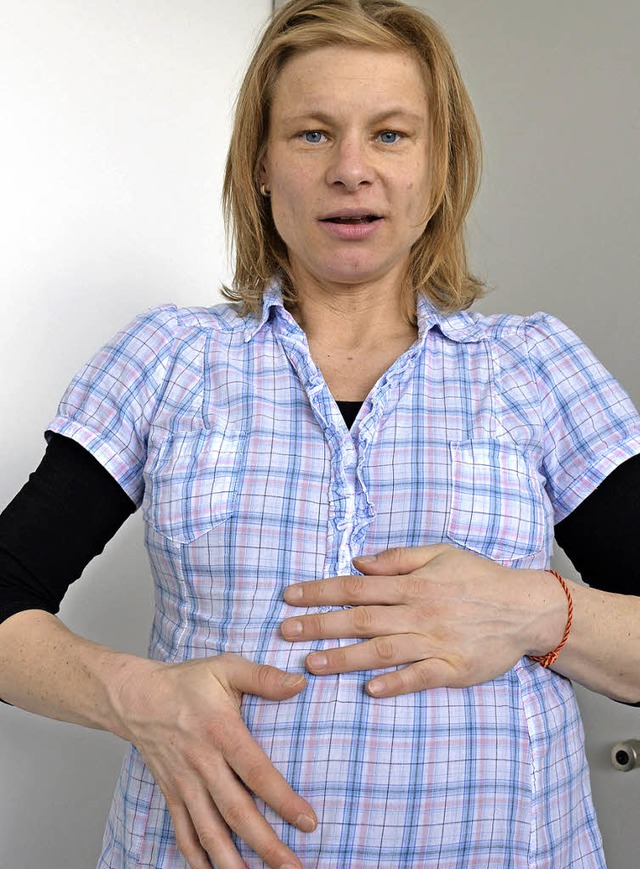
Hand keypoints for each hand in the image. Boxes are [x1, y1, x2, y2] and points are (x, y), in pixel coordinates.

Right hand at [114, 653, 315, 868]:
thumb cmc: (187, 681)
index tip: (307, 822)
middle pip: (236, 812)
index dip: (282, 800)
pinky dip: (197, 858)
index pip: (256, 772)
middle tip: (292, 868)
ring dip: (233, 862)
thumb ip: (263, 677)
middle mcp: (202, 763)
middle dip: (266, 844)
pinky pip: (184, 832)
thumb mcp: (226, 668)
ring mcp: (184, 783)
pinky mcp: (172, 794)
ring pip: (210, 831)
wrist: (135, 696)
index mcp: (221, 732)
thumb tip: (300, 683)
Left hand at [281, 544, 564, 696]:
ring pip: (383, 650)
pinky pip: (420, 677)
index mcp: (413, 584)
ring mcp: (436, 642)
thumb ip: (397, 559)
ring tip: (312, 664)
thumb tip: (358, 563)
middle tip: (286, 631)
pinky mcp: (453, 669)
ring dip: (346, 657)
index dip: (321, 591)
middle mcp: (420, 612)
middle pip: (362, 619)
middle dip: (321, 624)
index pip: (357, 587)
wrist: (526, 608)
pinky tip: (370, 690)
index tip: (291, 597)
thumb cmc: (479, 577)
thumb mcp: (440, 554)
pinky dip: (396, 683)